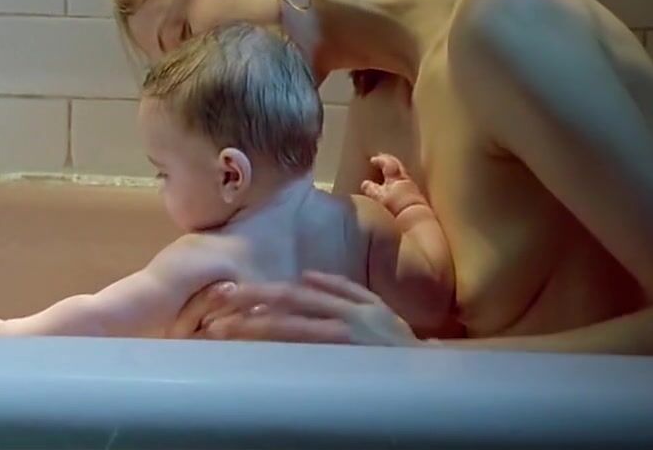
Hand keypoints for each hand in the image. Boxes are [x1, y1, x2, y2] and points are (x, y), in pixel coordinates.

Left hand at [171, 272, 420, 345]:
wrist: (438, 376)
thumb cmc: (403, 347)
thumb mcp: (378, 310)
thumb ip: (343, 291)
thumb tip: (307, 276)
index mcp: (351, 305)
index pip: (296, 294)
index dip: (262, 293)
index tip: (231, 296)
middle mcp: (348, 316)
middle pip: (289, 304)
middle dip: (250, 305)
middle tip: (214, 311)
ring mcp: (350, 339)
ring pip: (294, 327)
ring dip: (258, 327)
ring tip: (225, 331)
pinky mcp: (353, 359)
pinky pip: (314, 351)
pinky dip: (290, 345)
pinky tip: (263, 350)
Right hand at [361, 153, 428, 216]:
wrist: (415, 219)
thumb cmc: (396, 206)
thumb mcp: (379, 196)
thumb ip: (371, 189)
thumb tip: (365, 184)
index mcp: (395, 176)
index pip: (387, 163)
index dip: (379, 160)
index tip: (373, 160)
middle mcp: (405, 179)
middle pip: (397, 166)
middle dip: (389, 162)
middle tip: (381, 161)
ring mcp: (412, 188)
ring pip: (402, 175)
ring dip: (395, 173)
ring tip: (387, 175)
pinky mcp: (416, 198)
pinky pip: (405, 185)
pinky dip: (399, 183)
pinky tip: (395, 189)